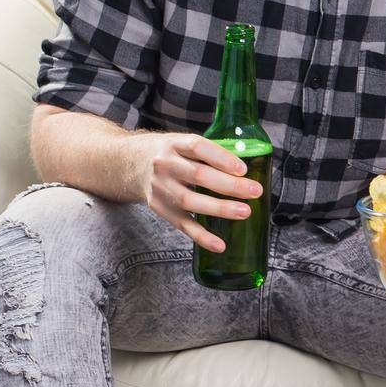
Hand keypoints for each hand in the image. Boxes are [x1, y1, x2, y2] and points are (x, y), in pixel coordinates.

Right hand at [129, 132, 260, 251]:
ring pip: (190, 201)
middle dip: (230, 185)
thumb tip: (248, 167)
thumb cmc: (170, 153)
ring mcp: (159, 187)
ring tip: (244, 212)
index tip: (243, 169)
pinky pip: (181, 224)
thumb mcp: (183, 142)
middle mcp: (164, 164)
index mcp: (174, 143)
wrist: (130, 163)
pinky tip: (219, 244)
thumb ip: (210, 152)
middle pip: (198, 175)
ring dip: (220, 208)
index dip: (221, 158)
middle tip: (255, 191)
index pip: (198, 147)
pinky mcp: (159, 207)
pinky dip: (201, 236)